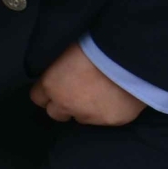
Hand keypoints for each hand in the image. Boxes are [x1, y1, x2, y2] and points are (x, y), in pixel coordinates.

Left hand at [30, 42, 145, 125]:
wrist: (129, 58)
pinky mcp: (110, 121)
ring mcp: (88, 116)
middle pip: (55, 113)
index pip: (37, 98)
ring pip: (80, 118)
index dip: (47, 92)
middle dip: (62, 105)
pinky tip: (116, 98)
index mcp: (51, 85)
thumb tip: (61, 75)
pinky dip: (107, 111)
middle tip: (77, 92)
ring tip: (99, 94)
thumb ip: (60, 71)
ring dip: (85, 110)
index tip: (56, 87)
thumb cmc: (96, 46)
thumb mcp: (68, 53)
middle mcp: (65, 105)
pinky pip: (104, 120)